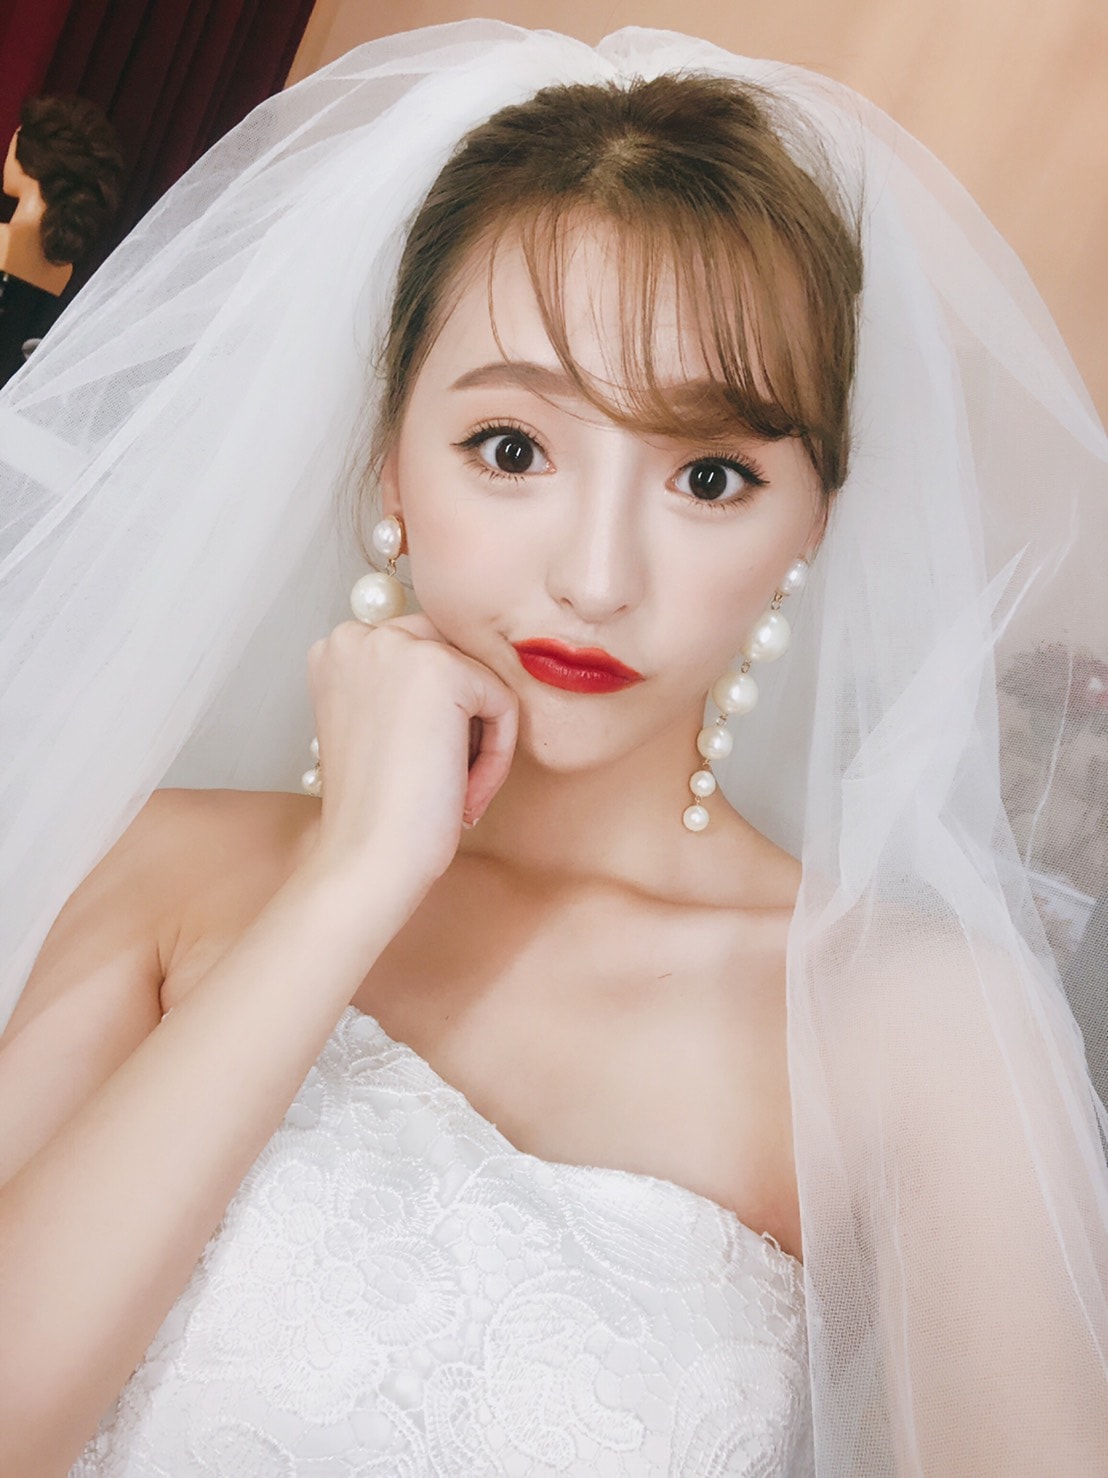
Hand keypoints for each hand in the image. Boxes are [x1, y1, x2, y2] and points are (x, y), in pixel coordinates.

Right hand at [303, 613, 517, 891]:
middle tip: (444, 781)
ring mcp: (398, 647)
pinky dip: (496, 755)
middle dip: (462, 720)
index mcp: (336, 649)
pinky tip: (463, 792)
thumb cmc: (377, 809)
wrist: (369, 858)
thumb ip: (404, 687)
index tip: (421, 767)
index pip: (422, 652)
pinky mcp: (442, 670)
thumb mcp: (377, 726)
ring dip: (478, 741)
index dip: (437, 716)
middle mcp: (359, 636)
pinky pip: (503, 703)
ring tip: (453, 790)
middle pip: (454, 658)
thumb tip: (470, 670)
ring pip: (480, 682)